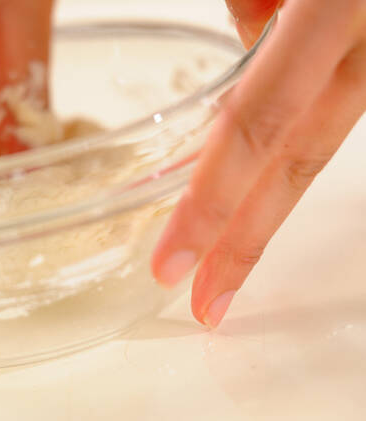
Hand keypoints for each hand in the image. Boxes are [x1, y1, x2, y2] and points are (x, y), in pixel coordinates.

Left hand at [152, 0, 365, 327]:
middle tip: (207, 299)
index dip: (211, 206)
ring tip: (226, 233)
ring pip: (321, 132)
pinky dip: (300, 120)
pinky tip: (267, 124)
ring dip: (268, 186)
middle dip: (245, 239)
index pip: (255, 127)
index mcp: (339, 9)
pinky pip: (339, 95)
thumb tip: (252, 34)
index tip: (172, 267)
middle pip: (297, 162)